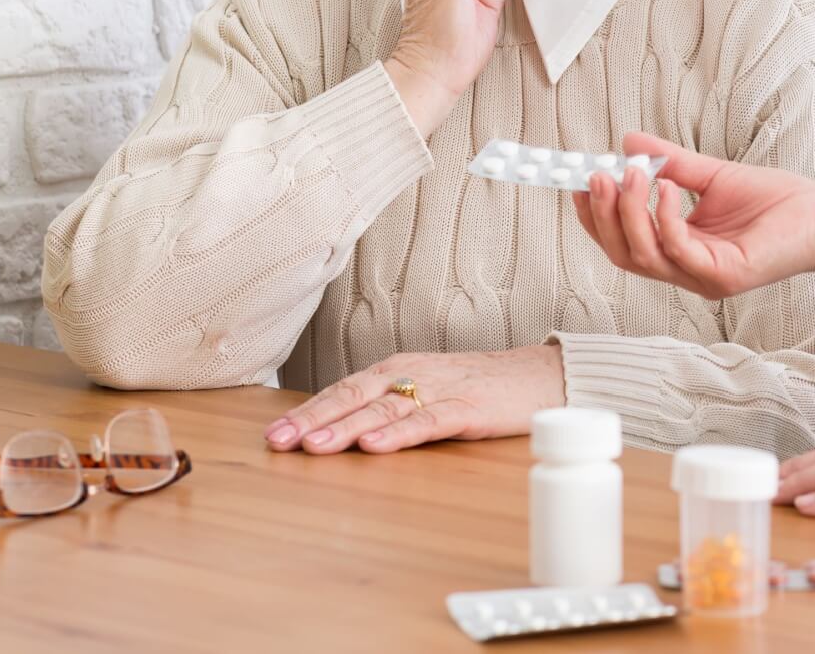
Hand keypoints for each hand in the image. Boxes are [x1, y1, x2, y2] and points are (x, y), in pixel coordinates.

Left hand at [264, 345, 565, 454]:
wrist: (541, 374)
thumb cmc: (482, 385)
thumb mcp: (428, 389)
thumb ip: (391, 404)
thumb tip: (341, 429)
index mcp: (400, 369)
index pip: (344, 390)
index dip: (307, 411)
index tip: (273, 434)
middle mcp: (413, 374)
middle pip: (355, 396)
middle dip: (313, 419)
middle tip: (278, 441)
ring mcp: (441, 390)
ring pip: (384, 409)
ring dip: (346, 427)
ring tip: (314, 445)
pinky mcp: (469, 408)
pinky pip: (428, 422)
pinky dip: (399, 434)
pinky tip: (374, 446)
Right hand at [571, 133, 814, 299]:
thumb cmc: (775, 201)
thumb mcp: (712, 175)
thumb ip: (669, 163)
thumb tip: (626, 141)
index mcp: (679, 251)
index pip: (622, 243)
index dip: (594, 217)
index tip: (578, 181)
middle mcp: (686, 270)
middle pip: (624, 254)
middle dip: (602, 217)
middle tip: (595, 176)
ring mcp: (703, 277)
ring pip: (644, 256)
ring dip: (627, 214)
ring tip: (627, 175)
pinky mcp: (724, 274)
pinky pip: (679, 250)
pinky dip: (664, 218)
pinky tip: (665, 187)